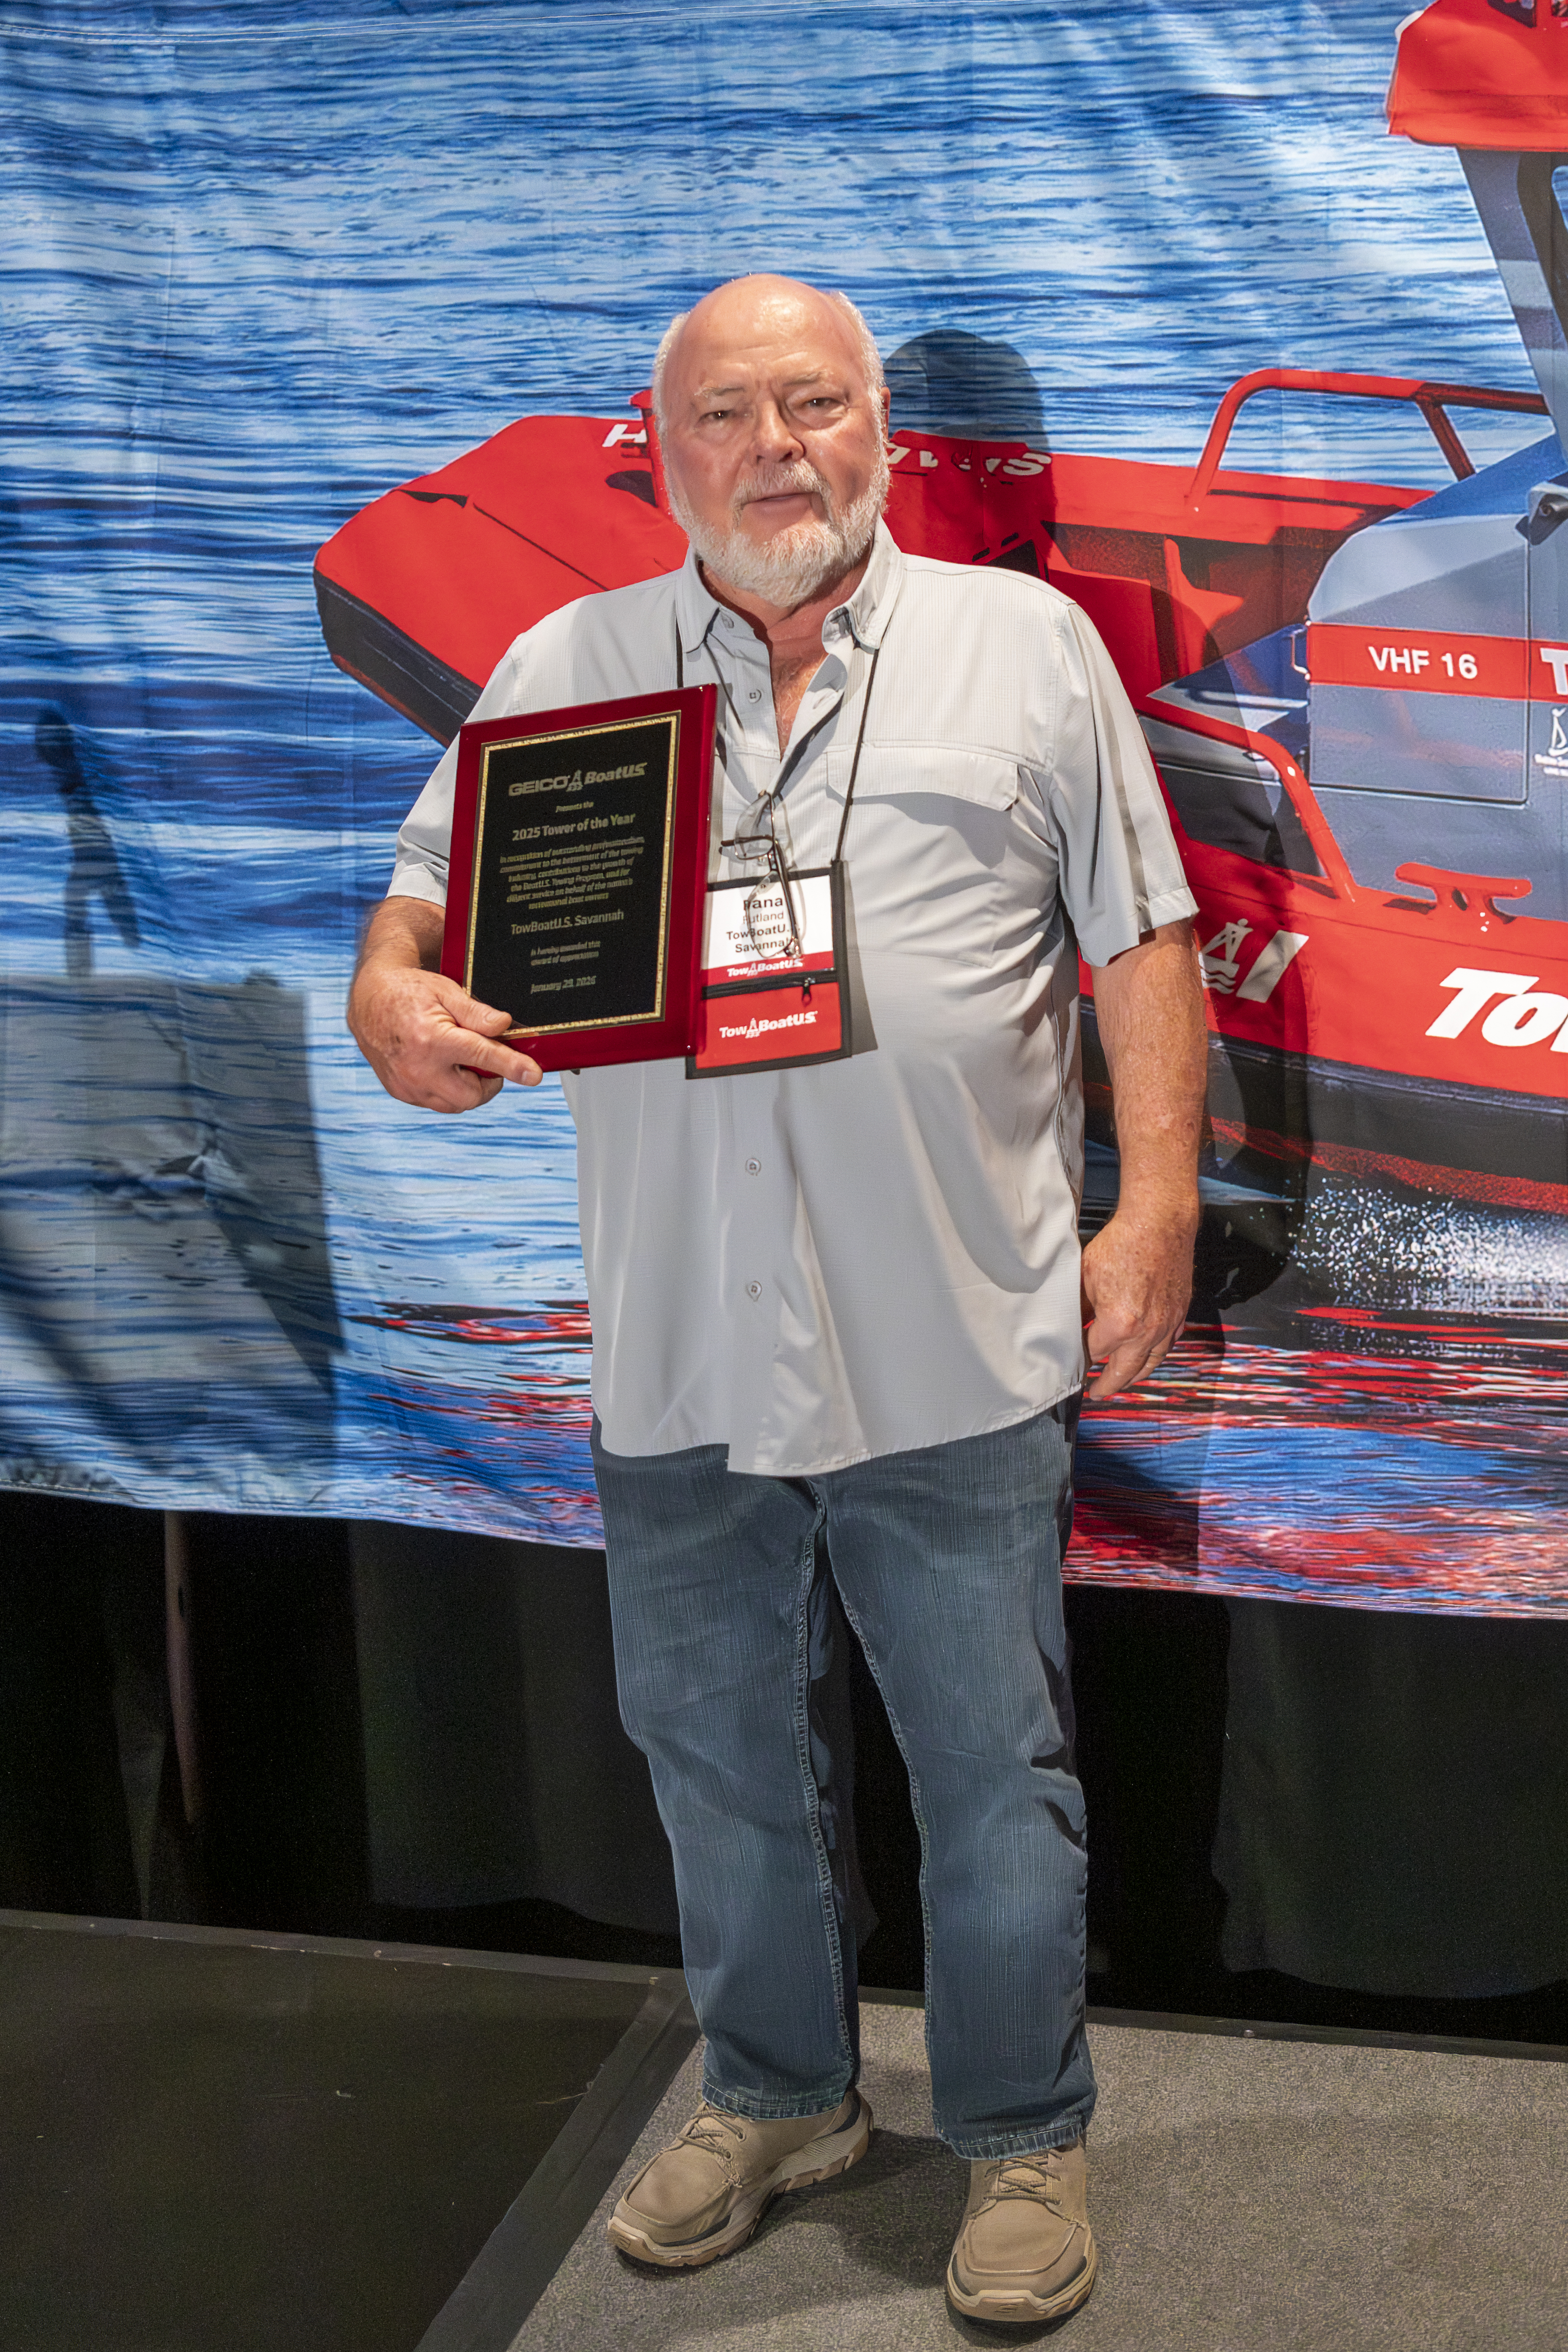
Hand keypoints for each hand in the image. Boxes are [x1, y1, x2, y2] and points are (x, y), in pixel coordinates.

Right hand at [348, 958, 541, 1111]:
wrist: (369, 999)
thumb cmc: (408, 992)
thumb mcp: (445, 991)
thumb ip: (477, 1012)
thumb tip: (504, 1026)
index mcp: (432, 1040)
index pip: (483, 1057)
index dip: (513, 1066)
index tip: (533, 1075)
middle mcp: (418, 1069)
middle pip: (472, 1095)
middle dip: (487, 1081)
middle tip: (485, 1058)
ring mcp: (407, 1085)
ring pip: (455, 1104)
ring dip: (467, 1087)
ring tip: (461, 1060)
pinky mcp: (401, 1092)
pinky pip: (436, 1102)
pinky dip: (448, 1089)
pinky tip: (444, 1066)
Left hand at [1079, 1200, 1196, 1401]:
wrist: (1160, 1223)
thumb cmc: (1122, 1243)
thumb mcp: (1086, 1276)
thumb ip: (1079, 1307)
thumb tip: (1070, 1326)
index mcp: (1119, 1324)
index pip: (1095, 1353)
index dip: (1082, 1357)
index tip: (1074, 1361)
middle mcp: (1147, 1331)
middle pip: (1125, 1370)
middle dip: (1109, 1384)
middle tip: (1098, 1393)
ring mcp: (1167, 1324)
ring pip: (1151, 1362)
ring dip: (1134, 1376)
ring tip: (1122, 1381)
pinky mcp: (1180, 1313)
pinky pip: (1168, 1345)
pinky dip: (1155, 1355)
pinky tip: (1147, 1356)